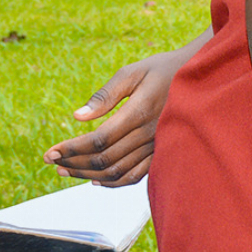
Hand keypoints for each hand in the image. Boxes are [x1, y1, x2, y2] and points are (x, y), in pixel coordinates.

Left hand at [46, 45, 195, 183]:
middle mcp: (150, 133)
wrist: (200, 77)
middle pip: (105, 159)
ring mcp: (157, 146)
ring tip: (66, 171)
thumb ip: (105, 95)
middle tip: (52, 162)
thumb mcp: (133, 72)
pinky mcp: (161, 152)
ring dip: (88, 174)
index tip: (51, 152)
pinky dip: (114, 182)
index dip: (72, 149)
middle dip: (74, 163)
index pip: (99, 139)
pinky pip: (136, 176)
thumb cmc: (163, 69)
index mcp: (141, 111)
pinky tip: (96, 179)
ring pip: (118, 171)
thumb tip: (78, 116)